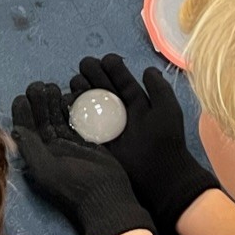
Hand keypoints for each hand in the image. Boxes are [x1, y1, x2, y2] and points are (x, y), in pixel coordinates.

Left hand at [10, 81, 154, 234]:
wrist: (107, 199)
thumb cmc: (76, 188)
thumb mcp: (48, 169)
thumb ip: (31, 148)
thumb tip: (15, 129)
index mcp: (37, 157)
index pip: (25, 130)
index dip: (22, 113)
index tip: (22, 97)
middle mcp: (49, 151)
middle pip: (40, 120)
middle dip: (37, 102)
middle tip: (38, 85)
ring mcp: (67, 147)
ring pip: (56, 118)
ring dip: (52, 102)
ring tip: (52, 86)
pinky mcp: (85, 144)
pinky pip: (74, 121)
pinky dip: (71, 109)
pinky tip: (70, 96)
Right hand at [68, 54, 218, 233]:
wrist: (159, 175)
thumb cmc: (165, 140)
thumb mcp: (167, 108)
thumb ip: (159, 87)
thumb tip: (148, 70)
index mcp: (137, 103)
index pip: (121, 80)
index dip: (113, 68)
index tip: (105, 60)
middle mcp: (120, 112)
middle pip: (102, 87)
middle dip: (93, 74)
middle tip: (84, 66)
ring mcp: (107, 125)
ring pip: (90, 102)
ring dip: (82, 89)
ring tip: (76, 81)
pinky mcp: (97, 140)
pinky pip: (82, 122)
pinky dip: (74, 110)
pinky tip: (68, 100)